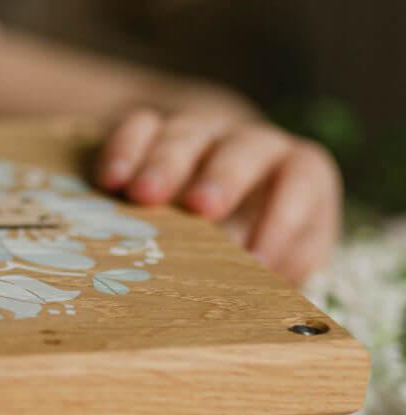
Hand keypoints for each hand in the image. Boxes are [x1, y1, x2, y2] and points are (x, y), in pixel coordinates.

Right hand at [97, 108, 340, 283]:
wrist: (217, 187)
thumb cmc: (255, 233)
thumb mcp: (281, 252)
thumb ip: (278, 265)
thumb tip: (258, 289)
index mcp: (297, 170)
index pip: (303, 177)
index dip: (286, 213)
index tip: (258, 258)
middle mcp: (251, 143)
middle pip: (246, 146)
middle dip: (223, 176)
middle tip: (200, 208)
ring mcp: (200, 132)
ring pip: (187, 133)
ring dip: (165, 163)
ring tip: (142, 196)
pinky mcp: (154, 128)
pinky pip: (139, 125)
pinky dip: (125, 149)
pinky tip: (109, 181)